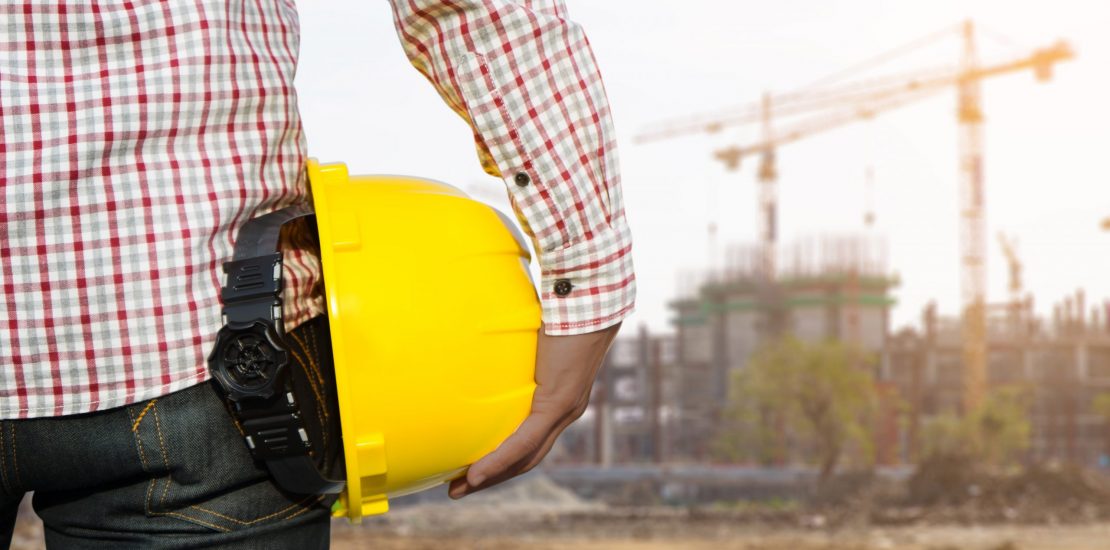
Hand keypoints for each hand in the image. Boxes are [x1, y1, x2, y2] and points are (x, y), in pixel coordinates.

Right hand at [448, 321, 621, 498]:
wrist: (586, 297)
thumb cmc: (558, 308)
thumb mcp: (528, 336)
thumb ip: (511, 348)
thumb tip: (479, 337)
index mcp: (559, 399)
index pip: (531, 442)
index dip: (503, 460)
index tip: (473, 470)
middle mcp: (565, 412)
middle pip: (527, 459)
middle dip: (492, 477)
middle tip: (458, 489)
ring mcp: (564, 410)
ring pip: (526, 457)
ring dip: (491, 477)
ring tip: (460, 489)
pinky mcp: (558, 402)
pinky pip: (525, 440)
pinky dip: (500, 459)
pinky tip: (476, 473)